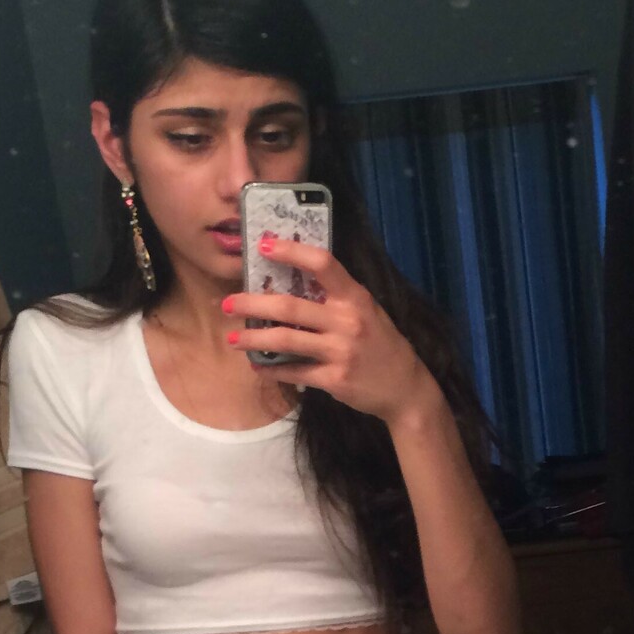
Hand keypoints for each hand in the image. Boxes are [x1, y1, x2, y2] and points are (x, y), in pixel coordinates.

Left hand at [223, 235, 436, 427]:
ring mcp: (340, 352)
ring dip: (254, 339)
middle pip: (290, 306)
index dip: (292, 252)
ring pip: (286, 340)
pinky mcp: (335, 380)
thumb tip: (292, 281)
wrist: (405, 388)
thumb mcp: (367, 311)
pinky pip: (295, 372)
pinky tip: (258, 366)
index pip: (323, 264)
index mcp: (355, 298)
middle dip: (252, 303)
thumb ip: (336, 298)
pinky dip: (273, 370)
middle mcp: (347, 321)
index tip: (264, 245)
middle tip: (228, 303)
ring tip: (233, 338)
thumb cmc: (381, 344)